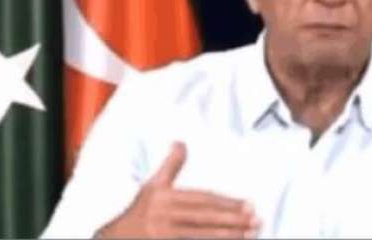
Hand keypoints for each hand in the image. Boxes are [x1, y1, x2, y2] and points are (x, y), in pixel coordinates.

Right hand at [96, 141, 260, 238]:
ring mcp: (162, 235)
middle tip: (257, 220)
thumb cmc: (140, 211)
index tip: (249, 204)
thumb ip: (170, 166)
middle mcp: (162, 216)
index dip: (226, 202)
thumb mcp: (152, 186)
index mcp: (163, 197)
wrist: (114, 237)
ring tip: (251, 234)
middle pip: (204, 218)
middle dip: (233, 220)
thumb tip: (181, 142)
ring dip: (228, 235)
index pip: (201, 199)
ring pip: (201, 235)